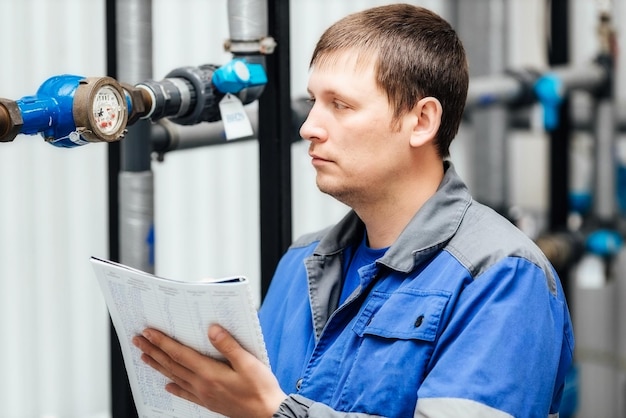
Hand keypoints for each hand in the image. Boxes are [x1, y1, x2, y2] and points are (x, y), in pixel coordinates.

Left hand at [132, 324, 286, 417]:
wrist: (267, 414)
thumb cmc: (260, 389)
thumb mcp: (248, 362)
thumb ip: (228, 345)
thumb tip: (212, 330)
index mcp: (210, 373)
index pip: (180, 354)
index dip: (163, 342)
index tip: (149, 333)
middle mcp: (202, 385)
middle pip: (172, 365)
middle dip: (154, 351)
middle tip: (139, 341)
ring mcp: (204, 395)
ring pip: (175, 377)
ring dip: (158, 366)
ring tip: (145, 358)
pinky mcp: (209, 402)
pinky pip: (186, 393)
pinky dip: (175, 387)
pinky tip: (168, 385)